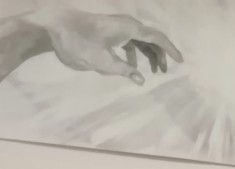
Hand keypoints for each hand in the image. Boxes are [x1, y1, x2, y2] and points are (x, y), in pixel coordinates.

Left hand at [0, 10, 182, 87]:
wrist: (54, 27)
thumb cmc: (78, 43)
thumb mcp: (102, 62)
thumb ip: (124, 70)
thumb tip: (141, 79)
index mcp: (128, 28)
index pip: (157, 37)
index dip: (170, 49)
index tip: (181, 61)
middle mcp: (126, 24)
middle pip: (151, 38)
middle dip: (160, 54)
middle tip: (165, 72)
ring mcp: (117, 26)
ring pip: (140, 39)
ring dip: (148, 54)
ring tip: (153, 71)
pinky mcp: (109, 30)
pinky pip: (129, 40)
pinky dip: (135, 52)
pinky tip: (132, 66)